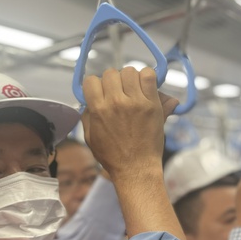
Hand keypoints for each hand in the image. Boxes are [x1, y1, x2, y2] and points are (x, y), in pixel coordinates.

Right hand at [81, 67, 178, 181]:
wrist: (135, 168)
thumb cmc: (112, 156)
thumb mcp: (90, 138)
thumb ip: (87, 117)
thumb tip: (90, 102)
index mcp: (98, 110)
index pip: (91, 81)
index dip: (95, 85)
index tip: (100, 92)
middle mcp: (116, 103)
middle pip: (111, 73)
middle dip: (112, 81)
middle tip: (117, 92)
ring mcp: (136, 102)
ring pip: (130, 71)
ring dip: (129, 78)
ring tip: (132, 90)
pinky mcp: (152, 104)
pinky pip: (149, 76)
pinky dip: (146, 78)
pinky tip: (144, 88)